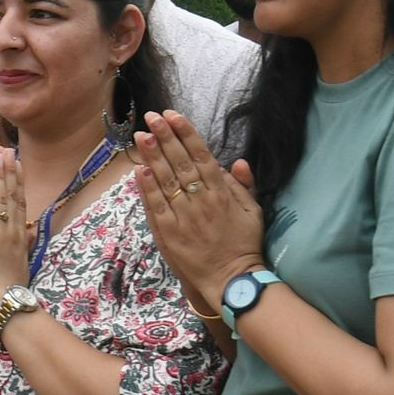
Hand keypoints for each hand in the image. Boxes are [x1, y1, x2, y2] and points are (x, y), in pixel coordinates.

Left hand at [133, 110, 262, 311]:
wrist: (232, 279)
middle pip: (180, 162)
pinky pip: (156, 206)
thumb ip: (243, 185)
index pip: (201, 155)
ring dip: (153, 156)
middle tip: (151, 116)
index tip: (172, 115)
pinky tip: (139, 170)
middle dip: (165, 136)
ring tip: (141, 135)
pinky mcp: (170, 233)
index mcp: (222, 192)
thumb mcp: (254, 211)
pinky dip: (147, 188)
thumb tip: (238, 161)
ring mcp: (184, 216)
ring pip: (166, 180)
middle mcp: (202, 200)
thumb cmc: (244, 243)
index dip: (185, 133)